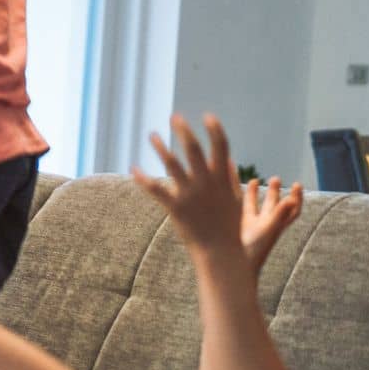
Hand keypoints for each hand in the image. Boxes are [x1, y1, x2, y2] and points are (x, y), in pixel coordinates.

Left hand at [132, 114, 301, 271]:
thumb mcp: (234, 200)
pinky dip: (143, 178)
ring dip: (161, 148)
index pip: (222, 148)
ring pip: (172, 164)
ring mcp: (190, 194)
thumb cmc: (229, 227)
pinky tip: (134, 168)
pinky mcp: (175, 207)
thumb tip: (228, 161)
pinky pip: (155, 188)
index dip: (215, 130)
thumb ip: (230, 179)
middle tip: (175, 117)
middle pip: (194, 150)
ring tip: (153, 135)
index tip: (208, 116)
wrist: (220, 253)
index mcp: (223, 179)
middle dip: (184, 131)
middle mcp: (207, 183)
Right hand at [239, 174, 303, 273]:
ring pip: (254, 206)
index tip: (297, 185)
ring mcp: (249, 225)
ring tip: (254, 180)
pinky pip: (239, 209)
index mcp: (277, 226)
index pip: (292, 211)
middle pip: (274, 206)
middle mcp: (265, 225)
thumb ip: (279, 214)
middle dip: (275, 192)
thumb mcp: (268, 231)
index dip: (297, 198)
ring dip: (254, 193)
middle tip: (275, 179)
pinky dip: (238, 198)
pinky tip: (232, 190)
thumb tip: (292, 199)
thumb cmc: (253, 251)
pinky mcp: (235, 226)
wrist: (233, 266)